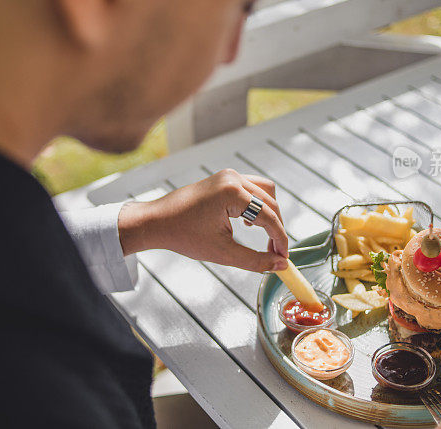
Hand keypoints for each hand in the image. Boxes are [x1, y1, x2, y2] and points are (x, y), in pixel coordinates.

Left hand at [118, 169, 288, 271]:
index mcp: (232, 193)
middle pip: (271, 203)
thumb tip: (280, 265)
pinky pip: (251, 189)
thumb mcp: (222, 253)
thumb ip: (255, 260)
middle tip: (275, 254)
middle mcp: (233, 178)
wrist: (156, 222)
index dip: (280, 240)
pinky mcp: (223, 178)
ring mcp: (228, 175)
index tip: (283, 258)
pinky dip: (257, 206)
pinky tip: (248, 225)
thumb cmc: (183, 235)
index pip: (269, 217)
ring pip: (265, 192)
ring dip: (269, 214)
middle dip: (276, 228)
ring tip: (264, 239)